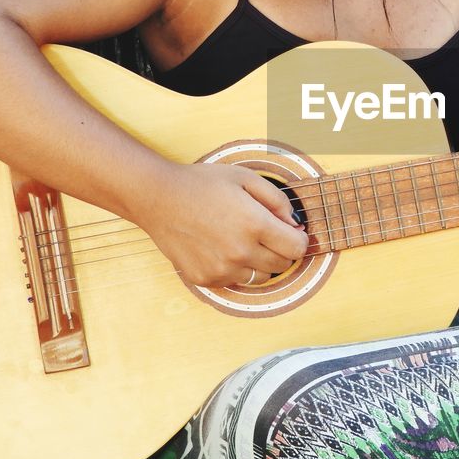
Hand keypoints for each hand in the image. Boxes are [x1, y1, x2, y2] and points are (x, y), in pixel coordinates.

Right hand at [132, 161, 310, 287]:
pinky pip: (235, 281)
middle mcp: (240, 252)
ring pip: (261, 278)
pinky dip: (236, 269)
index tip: (291, 232)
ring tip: (243, 241)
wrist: (158, 198)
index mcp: (254, 224)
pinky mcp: (205, 278)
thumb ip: (278, 200)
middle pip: (282, 265)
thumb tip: (295, 225)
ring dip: (260, 263)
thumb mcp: (246, 178)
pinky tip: (222, 248)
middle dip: (282, 250)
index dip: (299, 239)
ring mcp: (221, 269)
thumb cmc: (202, 184)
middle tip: (267, 234)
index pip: (297, 248)